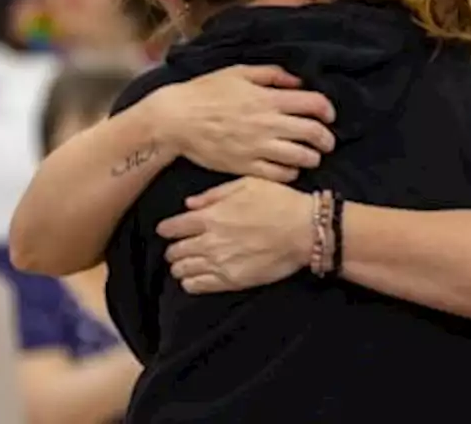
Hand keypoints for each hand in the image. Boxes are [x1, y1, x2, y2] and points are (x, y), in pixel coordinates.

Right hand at [149, 65, 336, 182]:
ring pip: (301, 158)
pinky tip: (289, 167)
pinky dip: (291, 172)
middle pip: (314, 134)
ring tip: (310, 156)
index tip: (329, 115)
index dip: (328, 110)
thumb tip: (299, 82)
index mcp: (268, 98)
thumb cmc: (206, 92)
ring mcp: (258, 147)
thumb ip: (273, 74)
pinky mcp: (246, 166)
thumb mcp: (239, 72)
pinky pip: (280, 175)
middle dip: (327, 139)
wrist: (176, 119)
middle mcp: (268, 124)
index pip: (314, 104)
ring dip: (312, 157)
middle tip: (326, 141)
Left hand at [158, 177, 314, 293]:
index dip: (166, 229)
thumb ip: (214, 194)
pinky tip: (195, 278)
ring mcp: (220, 263)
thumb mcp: (247, 184)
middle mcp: (210, 241)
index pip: (173, 227)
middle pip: (175, 251)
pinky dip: (191, 283)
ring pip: (183, 270)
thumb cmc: (279, 202)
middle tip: (177, 248)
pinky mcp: (231, 280)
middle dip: (173, 249)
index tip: (166, 230)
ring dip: (181, 267)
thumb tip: (189, 204)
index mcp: (211, 216)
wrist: (304, 229)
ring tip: (185, 264)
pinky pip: (198, 286)